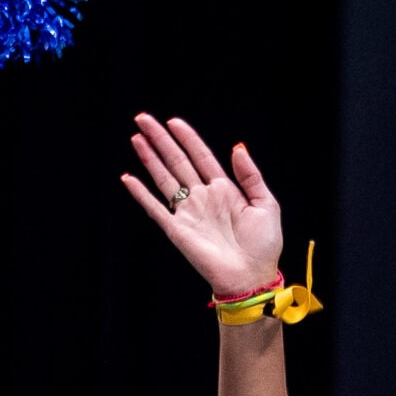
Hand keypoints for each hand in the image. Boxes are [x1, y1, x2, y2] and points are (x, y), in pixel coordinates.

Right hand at [120, 114, 283, 299]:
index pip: (201, 157)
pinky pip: (155, 208)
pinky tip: (128, 178)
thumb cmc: (263, 245)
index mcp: (225, 190)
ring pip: (164, 179)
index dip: (188, 138)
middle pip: (177, 161)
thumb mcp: (266, 204)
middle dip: (161, 140)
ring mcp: (188, 213)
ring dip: (149, 158)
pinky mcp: (177, 230)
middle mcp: (203, 197)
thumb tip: (237, 147)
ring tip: (136, 137)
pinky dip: (140, 193)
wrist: (252, 276)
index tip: (174, 122)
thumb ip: (250, 175)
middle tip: (144, 119)